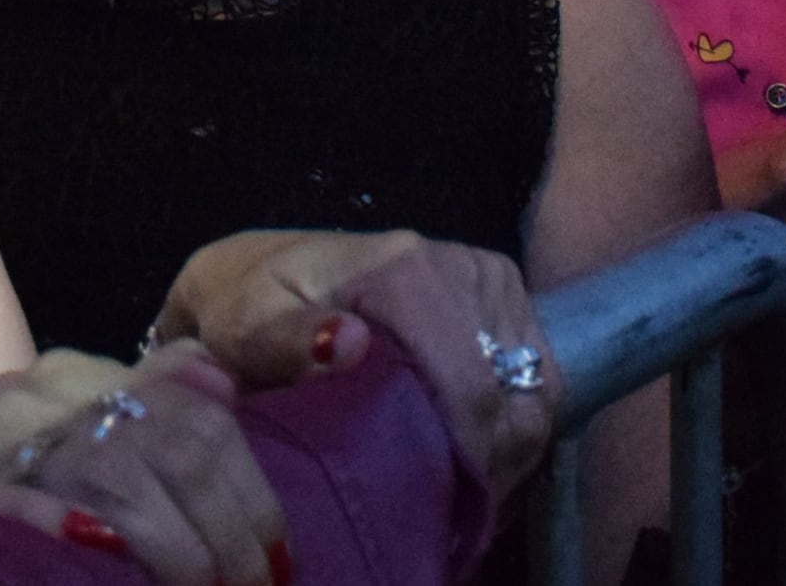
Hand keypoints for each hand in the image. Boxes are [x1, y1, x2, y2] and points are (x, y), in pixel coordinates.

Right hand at [0, 347, 285, 585]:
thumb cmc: (14, 502)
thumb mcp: (86, 439)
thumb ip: (155, 401)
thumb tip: (221, 383)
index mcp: (79, 375)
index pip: (199, 412)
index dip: (251, 492)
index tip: (277, 555)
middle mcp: (40, 393)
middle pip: (174, 444)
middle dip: (228, 530)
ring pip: (122, 475)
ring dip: (177, 549)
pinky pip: (36, 508)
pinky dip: (85, 539)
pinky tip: (109, 560)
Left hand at [150, 229, 555, 494]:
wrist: (257, 274)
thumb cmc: (247, 309)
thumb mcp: (246, 326)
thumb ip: (288, 341)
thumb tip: (349, 345)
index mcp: (406, 269)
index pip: (470, 383)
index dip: (472, 458)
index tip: (456, 512)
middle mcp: (460, 265)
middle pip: (515, 389)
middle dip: (498, 465)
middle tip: (465, 519)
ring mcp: (487, 278)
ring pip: (538, 387)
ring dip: (515, 452)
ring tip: (474, 502)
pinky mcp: (501, 294)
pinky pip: (540, 374)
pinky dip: (521, 426)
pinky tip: (486, 468)